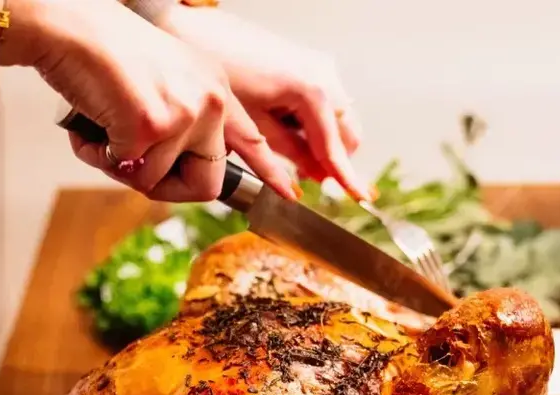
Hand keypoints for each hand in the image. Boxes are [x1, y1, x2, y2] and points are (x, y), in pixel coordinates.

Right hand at [6, 0, 295, 201]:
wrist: (68, 25)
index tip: (289, 193)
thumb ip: (182, 124)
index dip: (268, 171)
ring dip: (121, 166)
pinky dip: (100, 156)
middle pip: (204, 185)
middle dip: (162, 186)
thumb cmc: (104, 54)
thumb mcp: (164, 84)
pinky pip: (129, 172)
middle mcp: (209, 100)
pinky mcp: (153, 125)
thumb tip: (172, 175)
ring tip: (102, 126)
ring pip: (156, 182)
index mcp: (214, 88)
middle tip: (129, 161)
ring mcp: (184, 113)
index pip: (251, 139)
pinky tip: (91, 125)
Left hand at [160, 6, 367, 199]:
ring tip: (291, 155)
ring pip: (338, 119)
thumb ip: (290, 154)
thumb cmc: (220, 72)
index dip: (346, 177)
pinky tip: (288, 130)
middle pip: (347, 133)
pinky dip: (314, 124)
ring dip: (323, 142)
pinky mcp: (308, 64)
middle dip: (332, 159)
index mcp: (313, 91)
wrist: (199, 32)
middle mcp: (324, 75)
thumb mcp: (254, 126)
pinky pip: (325, 103)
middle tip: (308, 179)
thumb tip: (315, 176)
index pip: (336, 147)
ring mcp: (319, 66)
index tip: (360, 197)